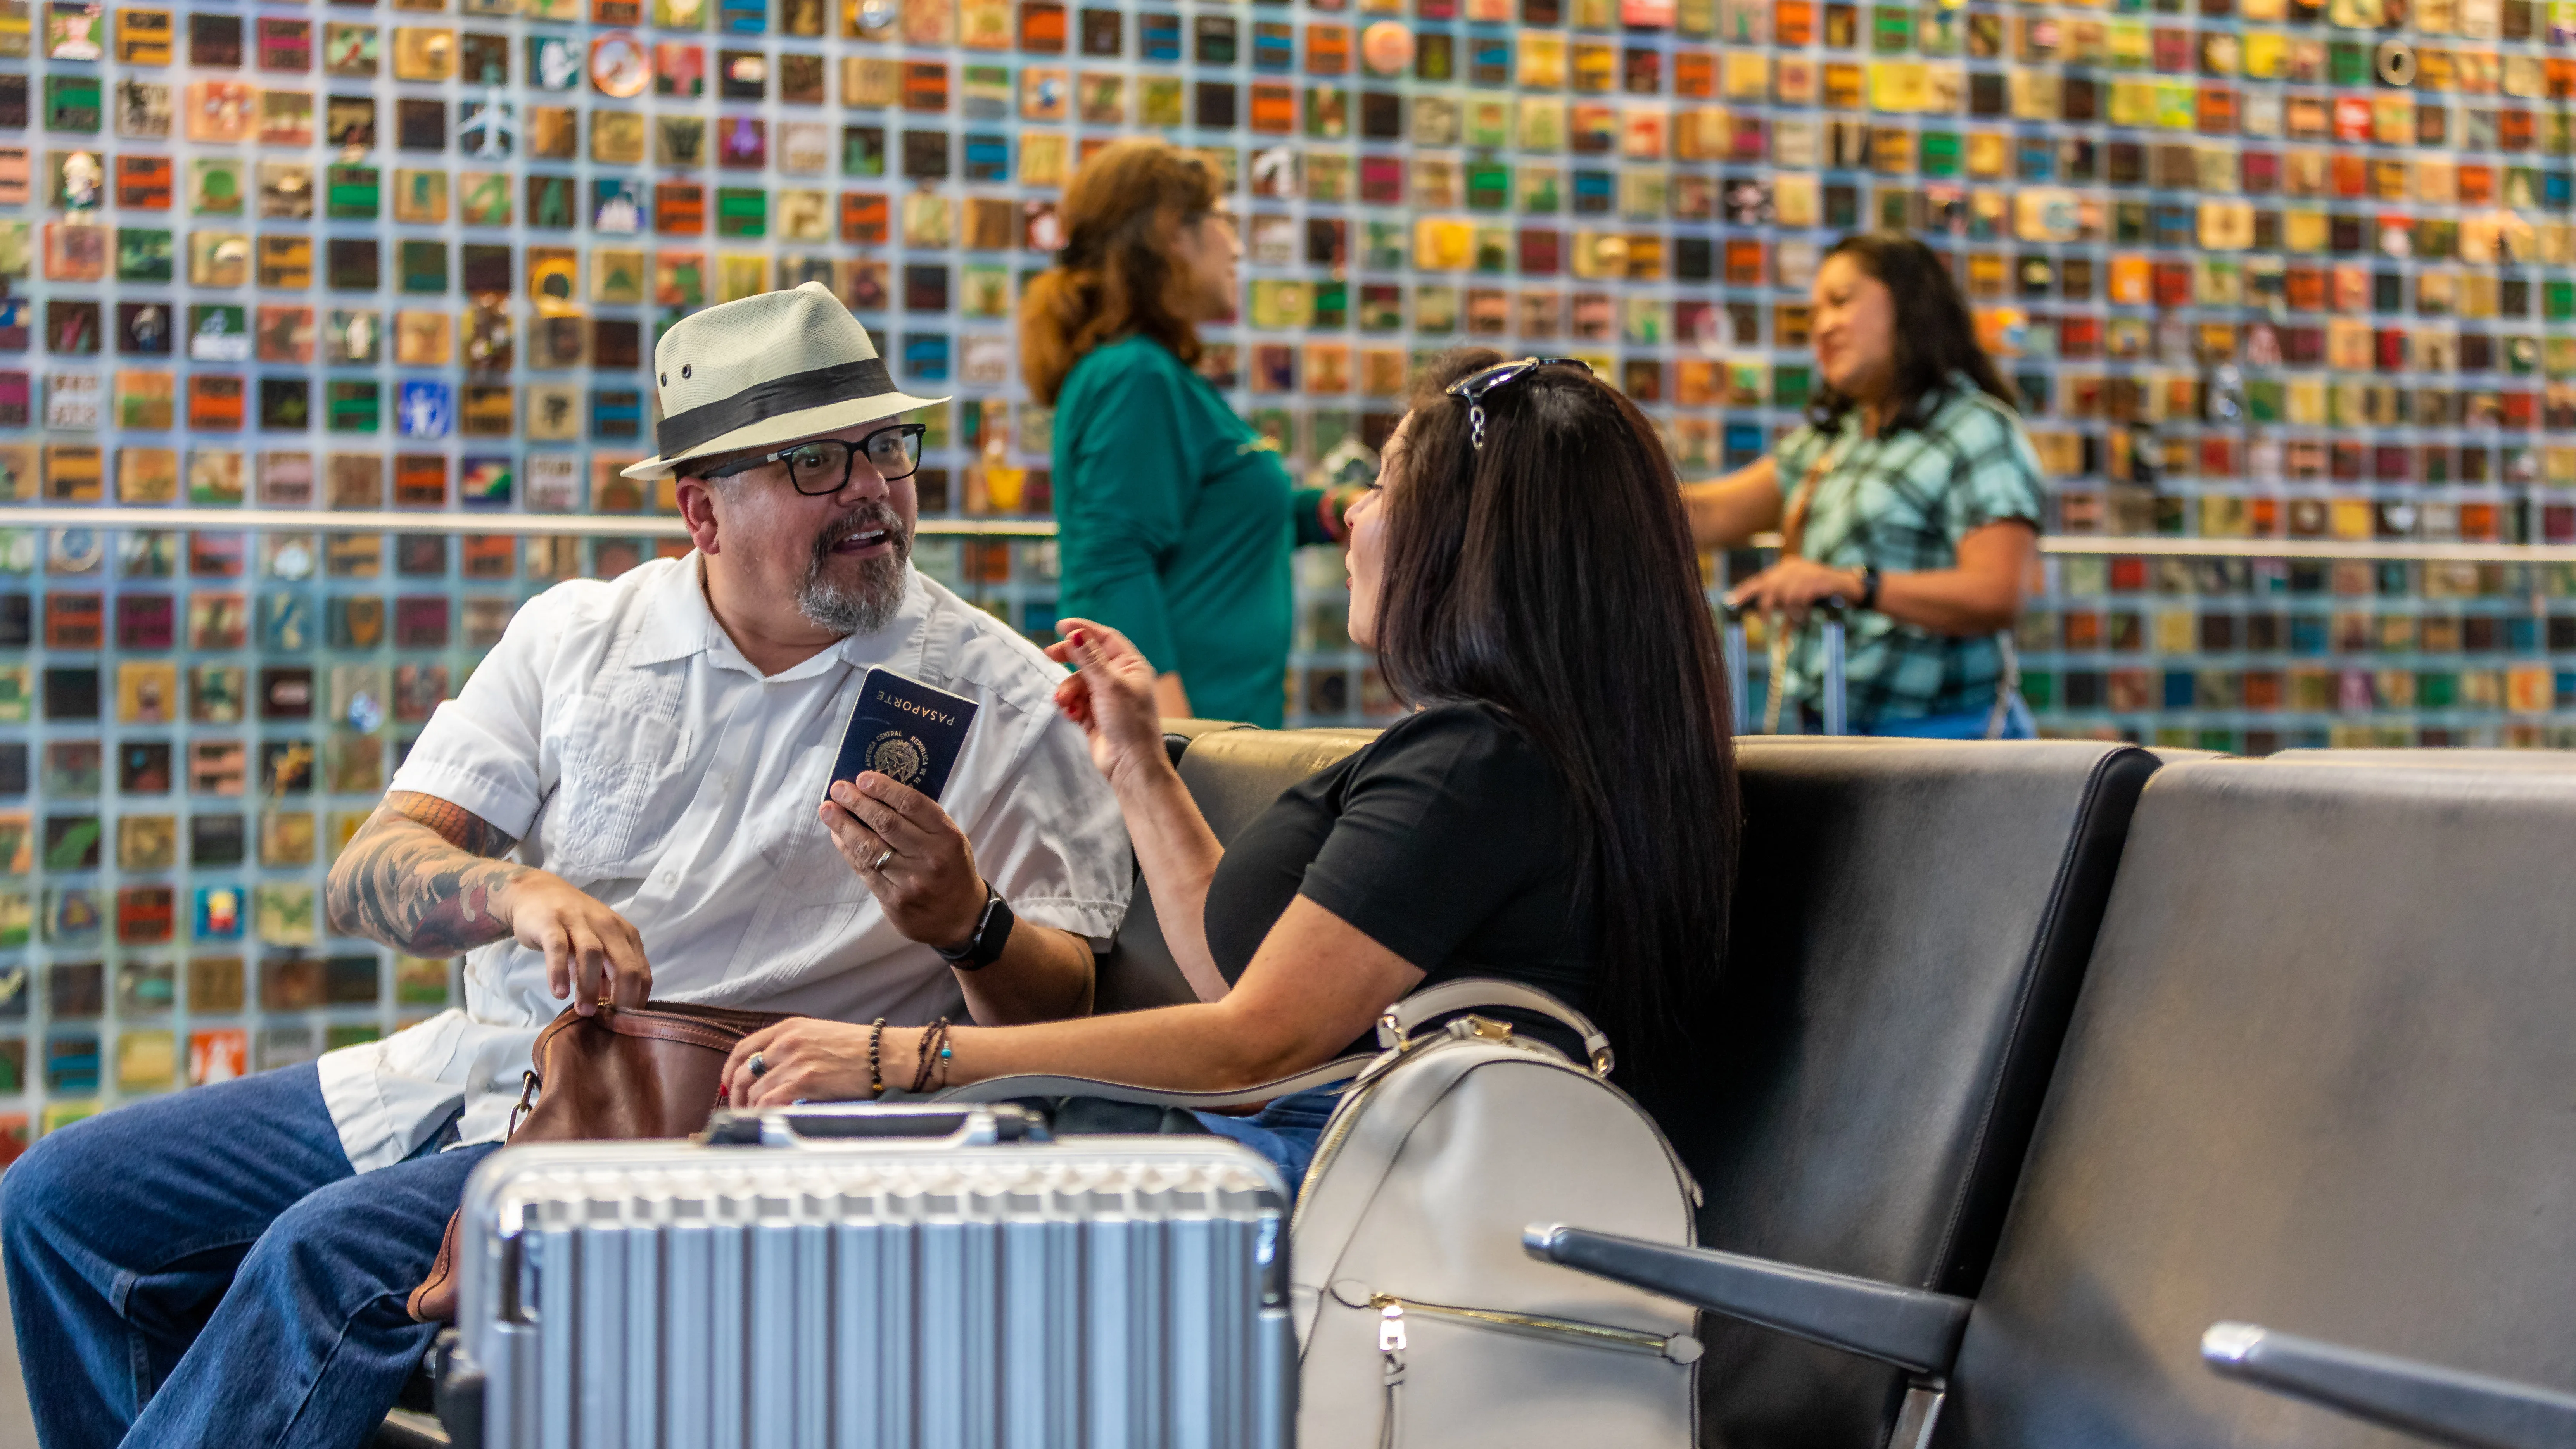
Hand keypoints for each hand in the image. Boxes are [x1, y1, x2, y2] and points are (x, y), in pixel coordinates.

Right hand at [498, 872, 651, 1015]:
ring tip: (583, 1011)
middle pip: (625, 964)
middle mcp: (608, 926)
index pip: (642, 972)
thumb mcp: (598, 948)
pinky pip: (558, 947)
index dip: (637, 1000)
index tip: (626, 1025)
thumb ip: (607, 976)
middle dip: (622, 997)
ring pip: (593, 955)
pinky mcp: (551, 922)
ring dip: (590, 987)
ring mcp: (579, 921)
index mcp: (625, 936)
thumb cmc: (573, 928)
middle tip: (610, 1023)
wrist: (538, 893)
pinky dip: (560, 971)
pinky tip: (559, 992)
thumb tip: (614, 1013)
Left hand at [722, 1018, 924, 1108]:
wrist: (887, 1055)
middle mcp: (787, 1042)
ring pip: (754, 1090)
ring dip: (750, 1110)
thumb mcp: (820, 1035)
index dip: (730, 1069)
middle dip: (736, 1095)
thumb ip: (793, 1047)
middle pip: (743, 1071)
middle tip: (739, 1110)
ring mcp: (795, 1061)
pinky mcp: (805, 1081)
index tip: (729, 1085)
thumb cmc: (861, 1049)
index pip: (743, 1047)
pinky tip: (769, 1121)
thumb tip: (769, 1072)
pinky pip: (770, 1102)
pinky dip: (763, 1114)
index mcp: (789, 1027)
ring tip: (755, 1121)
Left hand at [820, 772, 986, 948]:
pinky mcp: (894, 901)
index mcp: (947, 837)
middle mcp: (930, 857)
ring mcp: (911, 881)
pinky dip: (848, 850)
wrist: (962, 919)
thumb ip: (921, 820)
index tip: (862, 778)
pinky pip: (865, 871)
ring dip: (844, 826)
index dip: (884, 788)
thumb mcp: (950, 840)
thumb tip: (877, 795)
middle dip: (857, 803)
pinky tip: (838, 836)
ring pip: (870, 848)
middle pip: (886, 823)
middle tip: (838, 789)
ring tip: (827, 810)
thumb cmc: (952, 869)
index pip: (912, 804)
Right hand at [1043, 618, 1168, 792]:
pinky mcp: (1093, 715)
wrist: (1130, 764)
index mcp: (1131, 666)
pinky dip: (1071, 706)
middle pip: (1087, 658)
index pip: (1105, 638)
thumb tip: (1076, 633)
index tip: (1061, 626)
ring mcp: (1105, 697)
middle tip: (1049, 655)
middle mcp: (1119, 679)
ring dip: (1069, 690)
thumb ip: (1089, 658)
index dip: (1084, 630)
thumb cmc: (1129, 723)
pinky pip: (1075, 701)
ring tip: (1066, 703)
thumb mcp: (1109, 685)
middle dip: (1069, 659)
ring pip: (1078, 682)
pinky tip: (1072, 715)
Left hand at [1726, 558, 1866, 625]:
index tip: (1731, 602)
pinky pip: (1800, 599)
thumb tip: (1761, 611)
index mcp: (1786, 567)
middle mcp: (1793, 566)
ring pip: (1785, 596)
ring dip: (1789, 613)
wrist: (1848, 585)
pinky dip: (1800, 611)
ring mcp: (1806, 572)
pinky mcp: (1818, 580)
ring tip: (1797, 619)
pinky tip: (1805, 616)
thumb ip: (1781, 598)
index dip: (1744, 591)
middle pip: (1769, 587)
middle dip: (1764, 607)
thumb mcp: (1798, 592)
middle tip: (1764, 621)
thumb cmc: (1820, 592)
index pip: (1760, 579)